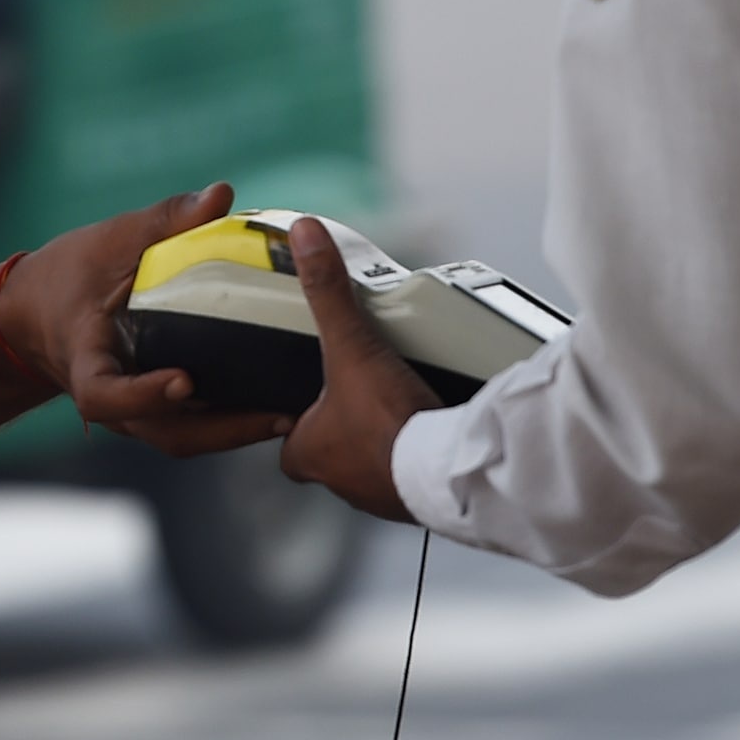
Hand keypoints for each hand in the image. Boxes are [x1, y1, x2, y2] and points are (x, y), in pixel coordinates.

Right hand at [0, 184, 291, 458]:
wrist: (39, 312)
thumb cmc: (70, 273)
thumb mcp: (108, 241)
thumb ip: (164, 220)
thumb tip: (223, 194)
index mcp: (86, 363)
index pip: (105, 395)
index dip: (143, 394)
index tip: (184, 381)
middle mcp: (111, 401)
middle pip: (166, 433)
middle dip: (224, 430)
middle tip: (279, 415)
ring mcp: (134, 412)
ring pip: (185, 438)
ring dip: (236, 433)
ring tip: (290, 416)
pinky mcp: (154, 410)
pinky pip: (194, 425)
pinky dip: (232, 419)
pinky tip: (277, 403)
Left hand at [279, 216, 441, 522]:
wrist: (449, 471)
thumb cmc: (389, 423)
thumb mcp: (351, 346)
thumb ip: (327, 292)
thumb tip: (305, 239)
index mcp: (311, 454)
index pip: (289, 446)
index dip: (295, 422)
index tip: (307, 399)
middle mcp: (344, 482)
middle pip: (333, 456)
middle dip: (346, 428)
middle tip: (365, 396)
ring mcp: (383, 495)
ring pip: (374, 468)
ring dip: (385, 443)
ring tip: (402, 408)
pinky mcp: (421, 500)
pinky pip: (414, 478)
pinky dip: (421, 457)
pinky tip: (435, 429)